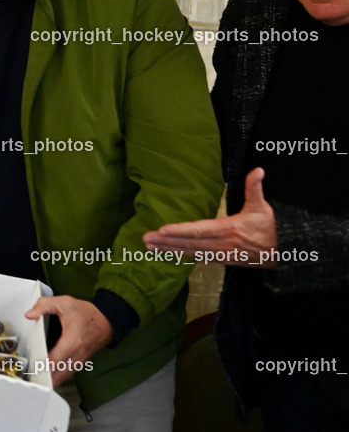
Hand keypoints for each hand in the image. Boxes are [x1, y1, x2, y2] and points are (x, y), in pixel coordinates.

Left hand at [25, 295, 111, 386]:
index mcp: (72, 342)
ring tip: (36, 381)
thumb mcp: (65, 303)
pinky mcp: (81, 361)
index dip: (41, 366)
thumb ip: (45, 305)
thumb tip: (30, 314)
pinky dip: (58, 377)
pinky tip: (50, 378)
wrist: (107, 319)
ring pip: (64, 376)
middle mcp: (77, 354)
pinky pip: (68, 373)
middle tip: (30, 377)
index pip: (54, 360)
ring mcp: (80, 359)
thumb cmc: (88, 313)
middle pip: (58, 374)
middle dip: (44, 378)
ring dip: (51, 380)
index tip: (31, 368)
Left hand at [143, 167, 277, 268]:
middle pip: (189, 243)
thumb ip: (254, 188)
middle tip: (145, 239)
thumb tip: (257, 170)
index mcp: (229, 229)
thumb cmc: (272, 228)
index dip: (180, 230)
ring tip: (150, 247)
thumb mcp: (263, 206)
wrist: (285, 253)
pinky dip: (181, 256)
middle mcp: (222, 244)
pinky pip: (198, 258)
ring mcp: (221, 254)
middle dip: (166, 242)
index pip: (199, 230)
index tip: (162, 230)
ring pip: (191, 253)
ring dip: (169, 250)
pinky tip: (168, 253)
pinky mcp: (223, 261)